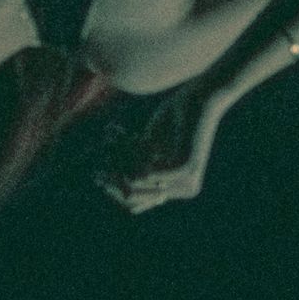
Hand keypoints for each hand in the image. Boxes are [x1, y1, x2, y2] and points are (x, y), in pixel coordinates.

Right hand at [95, 83, 224, 214]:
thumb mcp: (151, 146)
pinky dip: (137, 155)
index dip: (114, 191)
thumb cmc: (175, 117)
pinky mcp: (187, 167)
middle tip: (97, 169)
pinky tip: (137, 137)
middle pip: (135, 197)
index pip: (136, 204)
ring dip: (122, 162)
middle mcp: (187, 190)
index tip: (97, 175)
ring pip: (138, 183)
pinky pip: (149, 173)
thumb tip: (107, 185)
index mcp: (180, 188)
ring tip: (117, 141)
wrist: (201, 96)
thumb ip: (136, 166)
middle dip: (112, 181)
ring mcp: (189, 180)